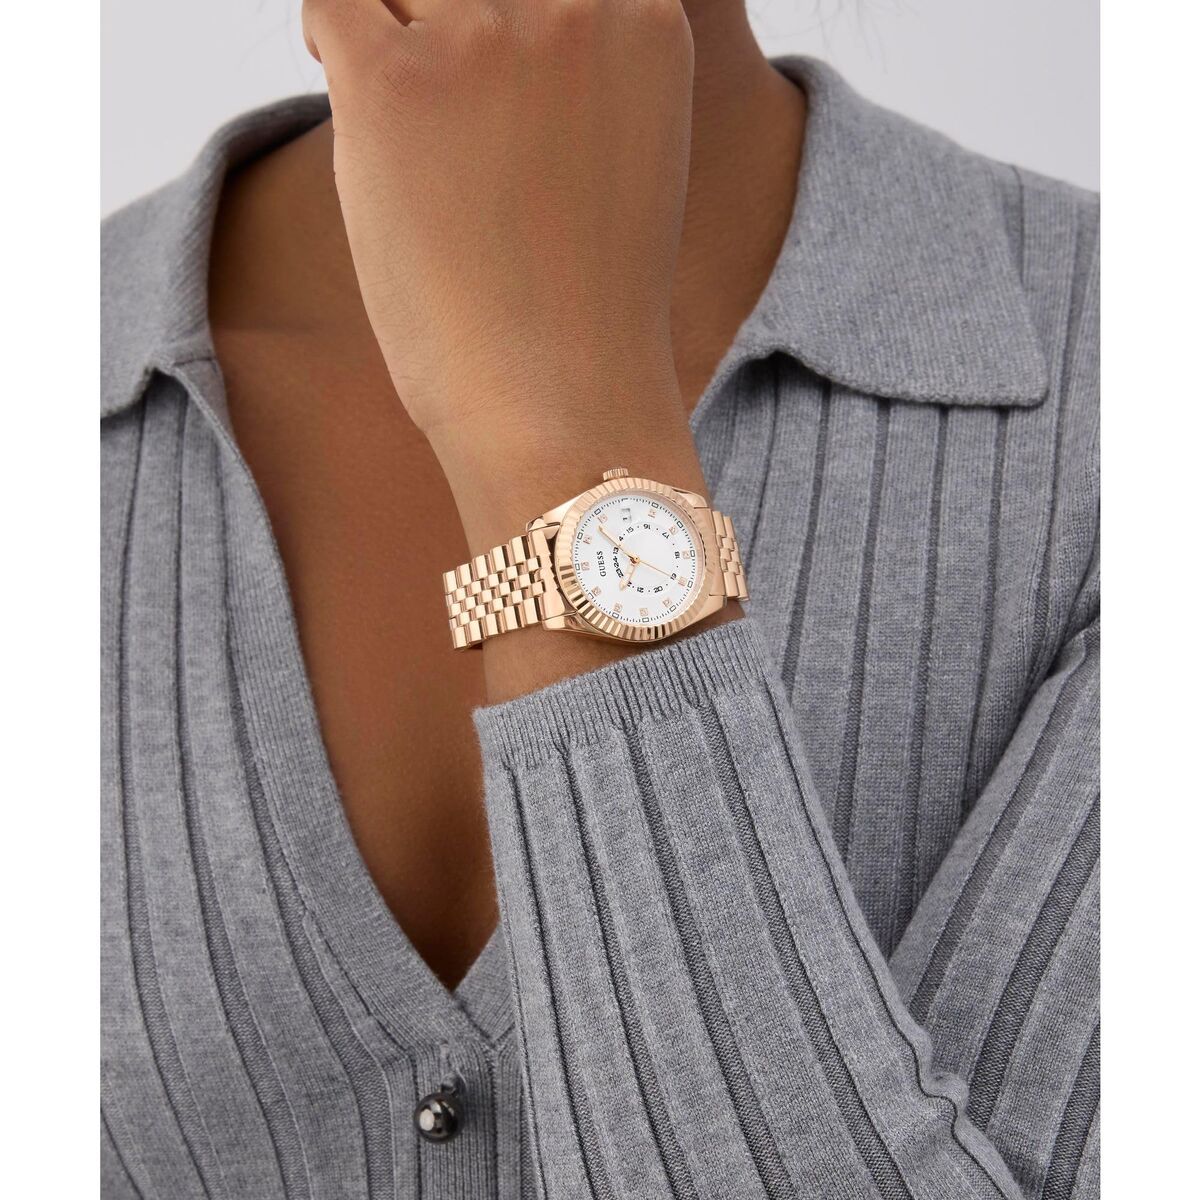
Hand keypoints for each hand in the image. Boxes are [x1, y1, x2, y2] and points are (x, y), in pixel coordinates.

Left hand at [303, 0, 695, 442]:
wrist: (559, 400)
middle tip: (443, 77)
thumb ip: (582, 71)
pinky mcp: (392, 84)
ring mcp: (483, 40)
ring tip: (402, 99)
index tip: (502, 41)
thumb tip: (494, 27)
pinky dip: (326, 33)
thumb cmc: (587, 305)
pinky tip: (343, 79)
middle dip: (453, 11)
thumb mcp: (625, 155)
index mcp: (643, 19)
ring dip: (394, 24)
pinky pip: (331, 1)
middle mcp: (572, 5)